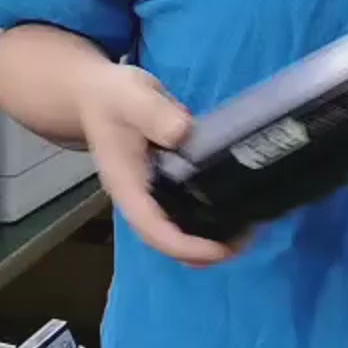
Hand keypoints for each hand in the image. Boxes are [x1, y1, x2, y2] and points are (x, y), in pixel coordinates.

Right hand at [77, 63, 242, 267]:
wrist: (96, 95)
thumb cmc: (112, 97)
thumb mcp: (131, 95)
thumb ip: (154, 112)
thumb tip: (183, 132)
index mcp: (127, 186)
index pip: (153, 229)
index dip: (186, 246)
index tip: (220, 250)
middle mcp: (139, 200)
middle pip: (168, 243)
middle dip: (206, 252)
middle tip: (248, 239)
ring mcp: (152, 196)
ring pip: (179, 233)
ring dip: (212, 239)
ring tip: (251, 229)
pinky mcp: (165, 187)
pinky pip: (187, 214)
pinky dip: (212, 219)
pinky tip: (239, 208)